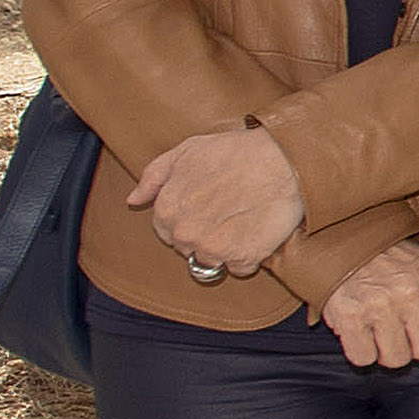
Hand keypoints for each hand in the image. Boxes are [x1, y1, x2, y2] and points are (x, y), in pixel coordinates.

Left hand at [129, 126, 304, 279]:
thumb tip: (133, 200)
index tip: (207, 208)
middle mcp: (184, 232)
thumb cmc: (237, 151)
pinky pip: (239, 268)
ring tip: (243, 222)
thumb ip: (154, 176)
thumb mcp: (187, 150)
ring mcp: (212, 248)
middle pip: (188, 248)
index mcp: (166, 209)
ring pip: (211, 261)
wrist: (285, 160)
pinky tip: (257, 232)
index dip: (187, 219)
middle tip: (228, 212)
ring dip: (226, 248)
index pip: (165, 231)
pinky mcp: (241, 257)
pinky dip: (249, 255)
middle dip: (204, 235)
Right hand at [318, 241, 418, 370]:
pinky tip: (357, 330)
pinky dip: (358, 350)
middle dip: (411, 346)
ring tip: (375, 329)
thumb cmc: (383, 258)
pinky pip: (364, 358)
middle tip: (395, 329)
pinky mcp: (351, 315)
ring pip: (396, 359)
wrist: (336, 239)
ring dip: (384, 351)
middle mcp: (412, 291)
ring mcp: (381, 304)